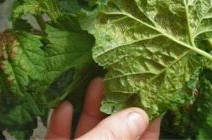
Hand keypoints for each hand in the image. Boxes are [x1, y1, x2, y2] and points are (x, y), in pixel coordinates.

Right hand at [45, 78, 160, 139]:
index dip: (149, 118)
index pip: (144, 139)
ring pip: (88, 130)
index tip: (150, 91)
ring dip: (89, 107)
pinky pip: (61, 137)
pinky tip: (64, 104)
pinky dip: (62, 121)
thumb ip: (114, 134)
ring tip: (94, 83)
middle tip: (118, 78)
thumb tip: (139, 115)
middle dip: (115, 103)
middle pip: (114, 129)